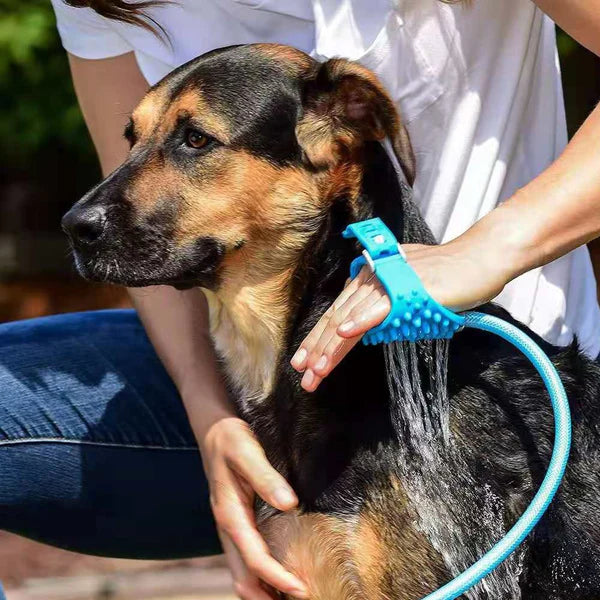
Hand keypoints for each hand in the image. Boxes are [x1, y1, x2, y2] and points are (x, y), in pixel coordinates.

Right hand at [199, 416, 307, 599]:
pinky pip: (246, 557)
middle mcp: (228, 526)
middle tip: (302, 599)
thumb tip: (289, 503)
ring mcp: (231, 525)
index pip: (254, 558)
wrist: (213, 428)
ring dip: (263, 590)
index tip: (302, 589)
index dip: (277, 578)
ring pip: (242, 572)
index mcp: (229, 514)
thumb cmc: (230, 438)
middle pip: (243, 578)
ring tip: (291, 596)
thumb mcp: (246, 451)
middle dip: (266, 597)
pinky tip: (280, 575)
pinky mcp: (237, 520)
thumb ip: (265, 477)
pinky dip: (262, 574)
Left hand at [290, 240, 510, 391]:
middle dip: (317, 350)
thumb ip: (382, 304)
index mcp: (367, 280)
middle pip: (337, 319)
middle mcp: (370, 279)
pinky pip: (377, 309)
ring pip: (351, 319)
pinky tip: (343, 335)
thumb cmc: (446, 276)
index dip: (318, 340)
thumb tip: (366, 325)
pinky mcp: (405, 290)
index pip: (336, 314)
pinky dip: (359, 322)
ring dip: (332, 348)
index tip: (305, 364)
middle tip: (304, 376)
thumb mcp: (405, 289)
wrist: (477, 259)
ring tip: (317, 371)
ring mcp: (386, 283)